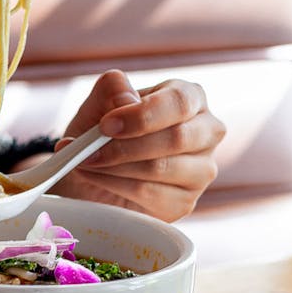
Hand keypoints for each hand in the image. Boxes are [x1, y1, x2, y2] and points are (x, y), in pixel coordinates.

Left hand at [51, 69, 225, 220]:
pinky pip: (151, 195)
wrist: (86, 177)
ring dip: (114, 167)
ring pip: (161, 168)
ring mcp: (201, 170)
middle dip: (125, 146)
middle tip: (89, 151)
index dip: (142, 115)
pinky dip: (116, 186)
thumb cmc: (98, 136)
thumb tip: (125, 98)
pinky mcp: (185, 201)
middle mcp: (206, 132)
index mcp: (189, 98)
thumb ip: (110, 91)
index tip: (105, 125)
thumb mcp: (96, 107)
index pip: (179, 101)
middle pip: (178, 138)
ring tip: (86, 163)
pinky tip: (98, 179)